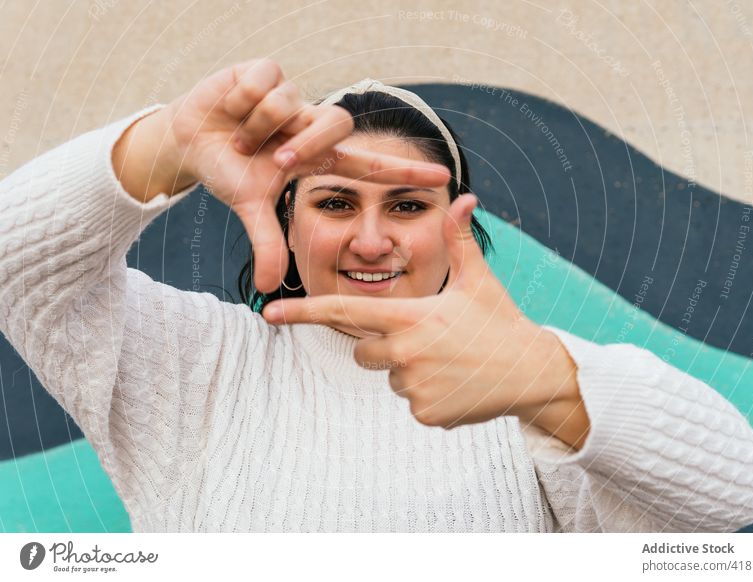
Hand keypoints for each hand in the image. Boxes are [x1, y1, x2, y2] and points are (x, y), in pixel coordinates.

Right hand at [154, 58, 450, 291]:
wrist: (189, 140)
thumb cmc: (229, 170)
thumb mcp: (249, 206)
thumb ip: (267, 242)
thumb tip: (269, 288)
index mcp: (317, 157)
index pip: (370, 164)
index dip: (404, 171)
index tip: (442, 178)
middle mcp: (311, 124)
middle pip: (336, 123)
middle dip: (305, 142)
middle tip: (274, 157)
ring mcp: (293, 98)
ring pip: (290, 102)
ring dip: (257, 125)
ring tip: (239, 136)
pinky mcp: (267, 72)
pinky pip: (265, 81)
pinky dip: (241, 99)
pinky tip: (231, 108)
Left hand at [263, 194, 586, 440]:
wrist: (532, 373)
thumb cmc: (501, 322)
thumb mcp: (478, 281)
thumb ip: (459, 240)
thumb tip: (463, 196)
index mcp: (413, 315)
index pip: (347, 311)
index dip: (305, 311)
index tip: (268, 314)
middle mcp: (407, 351)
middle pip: (364, 351)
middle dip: (384, 346)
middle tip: (430, 342)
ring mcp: (415, 386)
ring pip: (390, 377)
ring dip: (409, 370)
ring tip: (449, 362)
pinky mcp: (425, 414)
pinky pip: (410, 402)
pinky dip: (428, 395)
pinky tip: (457, 384)